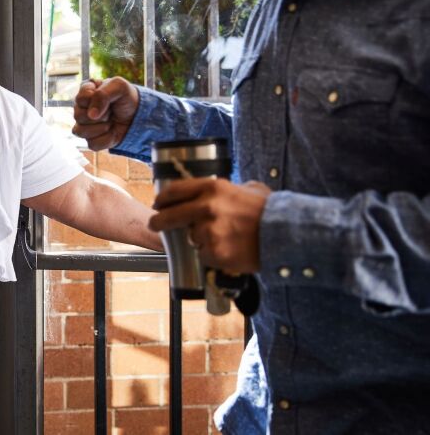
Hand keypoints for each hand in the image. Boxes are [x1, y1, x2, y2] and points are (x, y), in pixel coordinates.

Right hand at [72, 77, 139, 150]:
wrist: (137, 115)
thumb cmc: (126, 97)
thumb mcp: (119, 86)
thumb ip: (102, 94)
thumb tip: (91, 115)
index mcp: (85, 92)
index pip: (80, 99)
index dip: (95, 101)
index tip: (108, 98)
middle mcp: (80, 108)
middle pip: (79, 116)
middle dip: (101, 115)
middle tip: (111, 110)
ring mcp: (83, 125)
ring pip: (80, 132)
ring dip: (101, 127)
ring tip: (111, 121)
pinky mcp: (91, 139)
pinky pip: (92, 144)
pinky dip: (107, 139)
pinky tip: (112, 131)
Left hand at [148, 179, 271, 273]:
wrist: (286, 234)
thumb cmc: (270, 210)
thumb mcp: (248, 189)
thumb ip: (228, 189)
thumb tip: (215, 191)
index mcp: (212, 188)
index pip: (175, 191)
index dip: (162, 198)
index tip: (158, 203)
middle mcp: (206, 208)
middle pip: (169, 216)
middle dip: (159, 221)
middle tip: (156, 224)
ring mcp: (209, 232)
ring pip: (191, 238)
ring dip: (199, 240)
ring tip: (223, 239)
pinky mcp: (214, 253)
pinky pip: (204, 255)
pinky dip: (211, 255)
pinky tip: (227, 251)